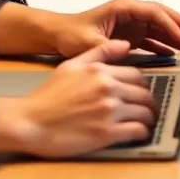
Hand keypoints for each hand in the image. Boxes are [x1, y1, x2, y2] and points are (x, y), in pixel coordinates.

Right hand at [0, 40, 158, 156]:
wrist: (30, 122)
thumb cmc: (48, 95)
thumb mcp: (71, 65)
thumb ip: (100, 52)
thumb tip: (125, 44)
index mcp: (101, 72)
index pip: (137, 76)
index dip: (143, 86)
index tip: (142, 93)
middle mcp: (109, 89)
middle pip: (144, 94)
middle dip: (149, 103)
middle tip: (149, 109)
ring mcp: (109, 112)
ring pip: (144, 113)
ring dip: (149, 119)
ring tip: (148, 123)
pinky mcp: (107, 134)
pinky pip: (137, 131)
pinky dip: (142, 133)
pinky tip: (140, 134)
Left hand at [52, 0, 179, 58]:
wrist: (60, 35)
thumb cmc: (72, 34)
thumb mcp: (89, 41)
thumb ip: (108, 46)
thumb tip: (126, 49)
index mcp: (124, 8)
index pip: (154, 13)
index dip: (170, 25)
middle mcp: (132, 13)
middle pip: (163, 17)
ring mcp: (133, 23)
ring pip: (161, 28)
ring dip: (177, 37)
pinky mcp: (131, 35)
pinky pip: (153, 39)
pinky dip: (164, 45)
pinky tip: (175, 53)